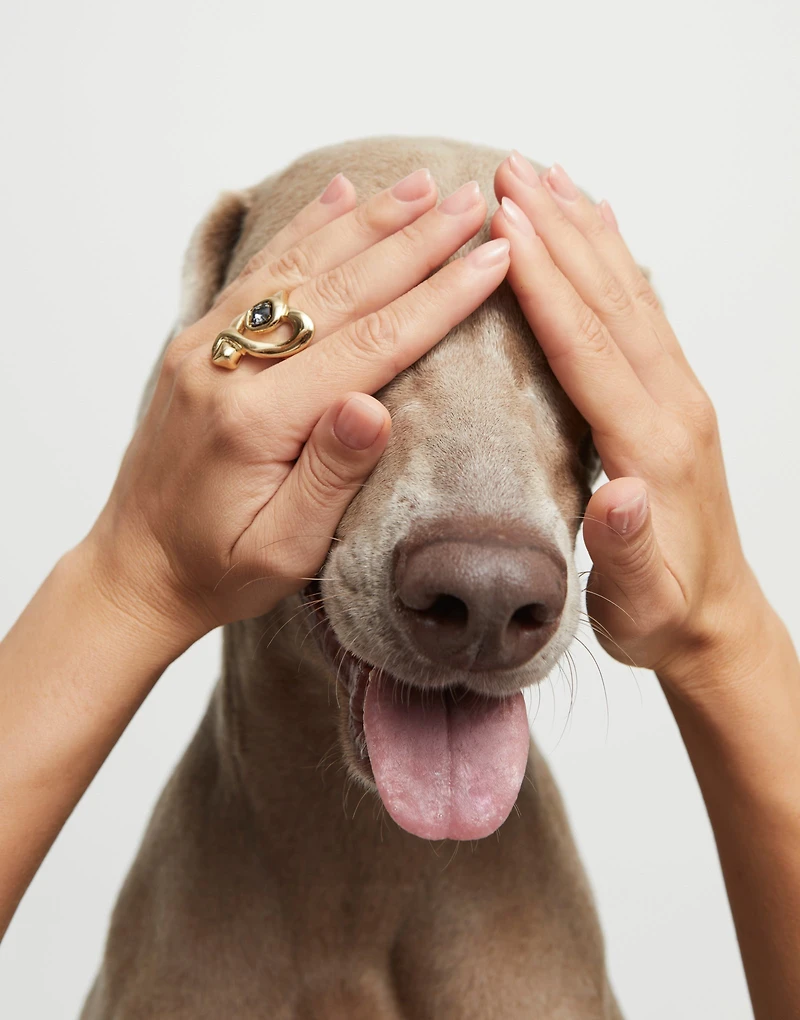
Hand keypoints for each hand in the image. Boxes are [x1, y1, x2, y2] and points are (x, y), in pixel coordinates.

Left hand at [85, 170, 510, 648]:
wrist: (137, 566)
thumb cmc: (217, 568)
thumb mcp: (281, 549)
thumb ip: (329, 477)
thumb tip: (376, 407)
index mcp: (257, 421)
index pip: (368, 345)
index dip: (436, 299)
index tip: (490, 258)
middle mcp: (227, 369)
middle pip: (339, 290)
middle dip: (412, 242)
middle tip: (470, 200)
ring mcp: (206, 348)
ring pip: (299, 267)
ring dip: (366, 221)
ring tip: (420, 184)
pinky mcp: (199, 344)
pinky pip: (259, 274)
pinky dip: (304, 229)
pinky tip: (337, 196)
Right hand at [490, 151, 764, 692]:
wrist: (714, 616)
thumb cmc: (664, 611)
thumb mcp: (641, 604)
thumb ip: (625, 554)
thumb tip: (621, 499)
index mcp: (651, 447)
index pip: (589, 350)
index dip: (547, 286)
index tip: (508, 228)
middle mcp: (670, 405)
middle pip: (608, 301)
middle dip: (558, 230)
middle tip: (512, 170)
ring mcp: (675, 395)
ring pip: (627, 294)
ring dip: (584, 231)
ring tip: (545, 177)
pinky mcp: (671, 397)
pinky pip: (642, 312)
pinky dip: (614, 261)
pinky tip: (597, 228)